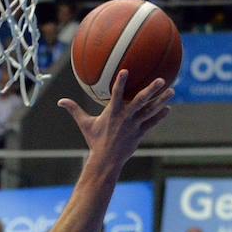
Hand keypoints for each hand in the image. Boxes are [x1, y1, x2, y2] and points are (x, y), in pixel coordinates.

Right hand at [58, 71, 173, 166]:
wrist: (105, 161)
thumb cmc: (95, 141)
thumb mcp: (84, 124)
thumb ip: (74, 110)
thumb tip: (60, 101)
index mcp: (112, 113)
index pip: (116, 95)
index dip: (120, 83)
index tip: (126, 70)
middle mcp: (125, 118)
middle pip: (140, 101)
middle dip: (151, 90)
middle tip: (161, 79)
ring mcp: (134, 126)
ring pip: (150, 111)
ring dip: (161, 100)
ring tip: (171, 90)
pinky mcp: (139, 134)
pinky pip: (152, 123)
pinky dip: (160, 116)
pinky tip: (168, 108)